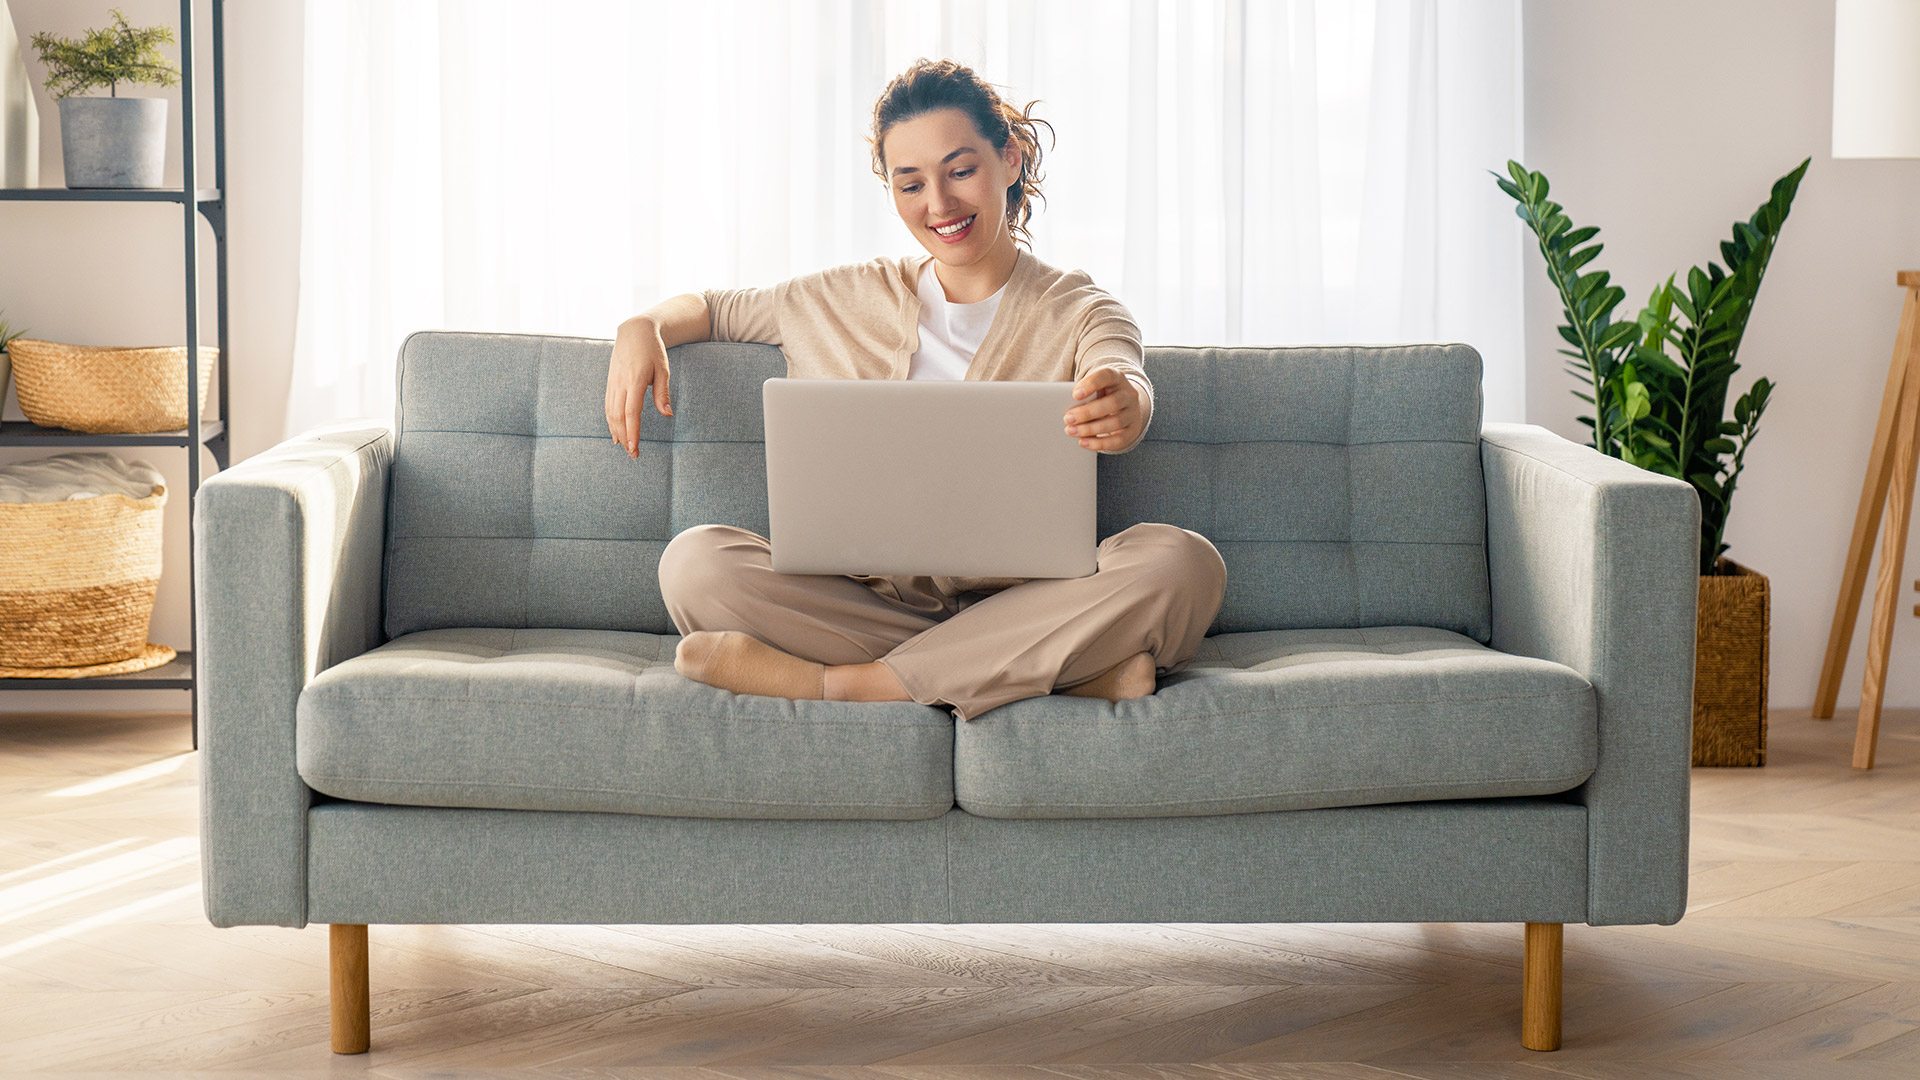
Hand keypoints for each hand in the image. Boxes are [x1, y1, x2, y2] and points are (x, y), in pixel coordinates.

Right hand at [606, 318, 673, 457]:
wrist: (634, 332)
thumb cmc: (653, 350)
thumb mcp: (663, 369)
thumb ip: (662, 392)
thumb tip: (667, 414)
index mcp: (635, 380)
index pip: (632, 412)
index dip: (632, 432)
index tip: (635, 448)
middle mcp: (620, 383)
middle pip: (619, 417)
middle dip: (625, 438)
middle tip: (633, 455)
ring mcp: (612, 383)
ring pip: (610, 412)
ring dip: (616, 432)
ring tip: (624, 447)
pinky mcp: (610, 383)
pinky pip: (608, 405)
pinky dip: (610, 421)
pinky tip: (615, 433)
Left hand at [1064, 366, 1142, 450]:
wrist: (1123, 406)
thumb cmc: (1101, 395)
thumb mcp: (1094, 388)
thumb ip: (1083, 394)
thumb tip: (1068, 410)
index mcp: (1116, 378)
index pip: (1107, 376)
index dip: (1091, 384)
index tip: (1075, 395)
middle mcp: (1128, 394)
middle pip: (1112, 402)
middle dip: (1087, 412)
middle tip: (1067, 419)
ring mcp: (1133, 413)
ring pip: (1115, 422)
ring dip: (1090, 429)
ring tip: (1071, 431)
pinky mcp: (1132, 430)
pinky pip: (1118, 440)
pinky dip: (1099, 443)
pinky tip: (1083, 442)